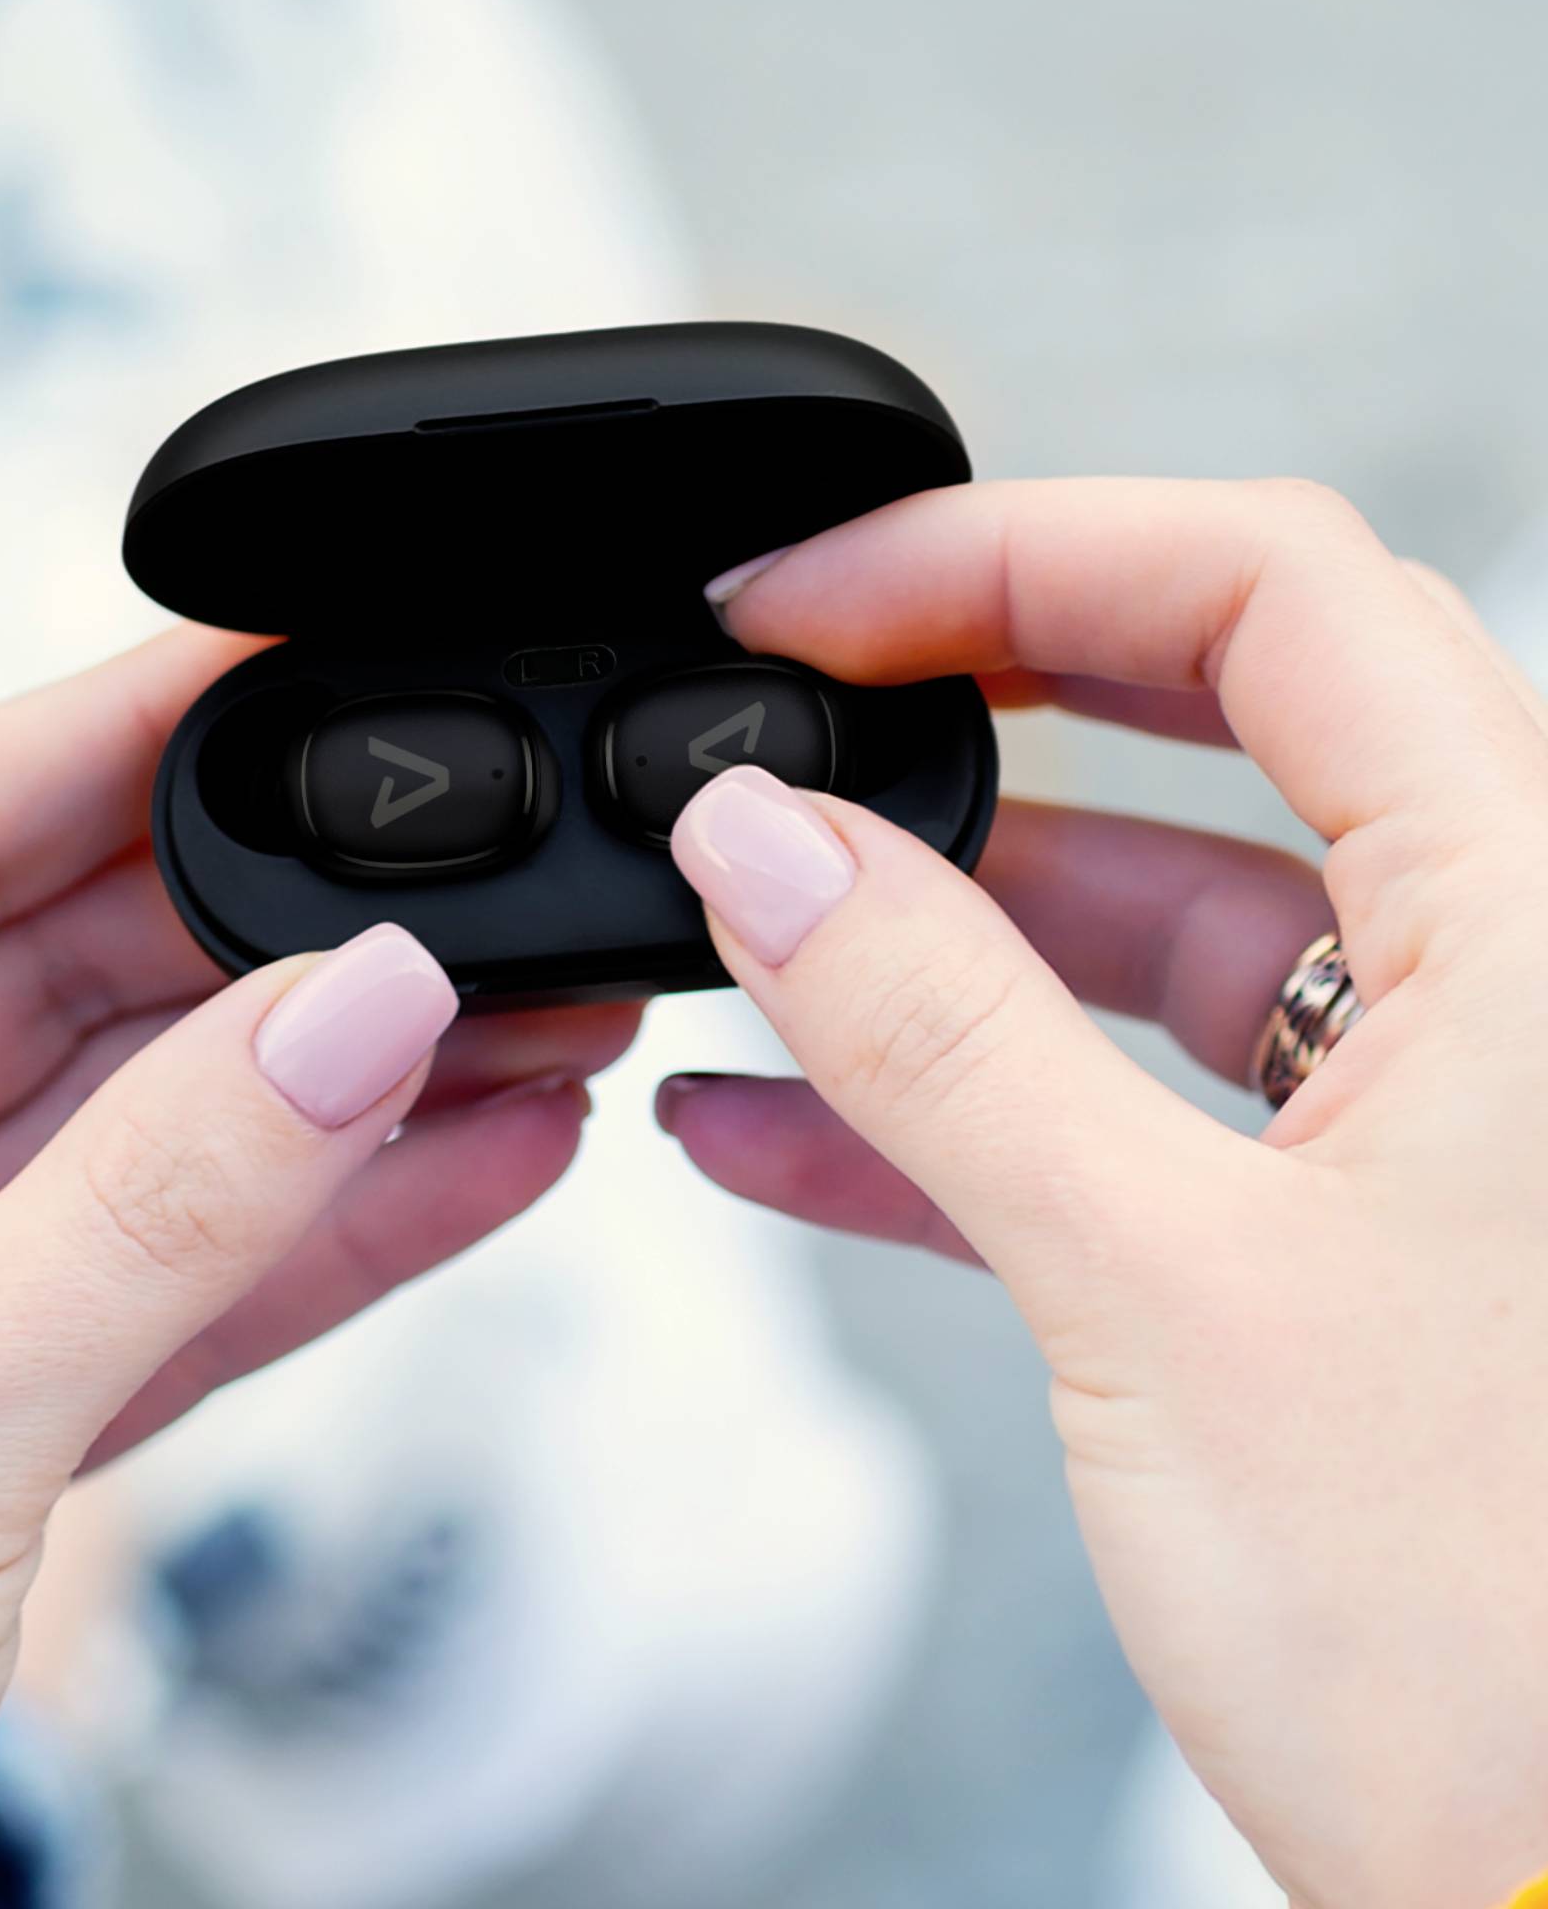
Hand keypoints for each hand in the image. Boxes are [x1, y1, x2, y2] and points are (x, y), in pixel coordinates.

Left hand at [0, 627, 637, 1908]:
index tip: (276, 659)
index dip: (103, 735)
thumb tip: (351, 1016)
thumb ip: (151, 1215)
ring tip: (536, 1024)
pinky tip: (479, 1162)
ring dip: (349, 1089)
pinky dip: (330, 1235)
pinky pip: (179, 1281)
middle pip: (60, 976)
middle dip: (284, 940)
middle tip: (469, 888)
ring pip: (148, 1135)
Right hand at [658, 479, 1547, 1908]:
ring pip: (1154, 930)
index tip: (823, 600)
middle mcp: (1514, 982)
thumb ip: (943, 1040)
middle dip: (977, 708)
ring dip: (938, 941)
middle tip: (790, 704)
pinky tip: (779, 1127)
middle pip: (1218, 725)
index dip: (1024, 552)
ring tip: (747, 946)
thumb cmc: (1511, 1666)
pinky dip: (960, 1104)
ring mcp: (1424, 1107)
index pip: (1278, 596)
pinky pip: (1131, 1100)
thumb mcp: (1161, 1296)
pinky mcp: (1343, 1228)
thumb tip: (771, 850)